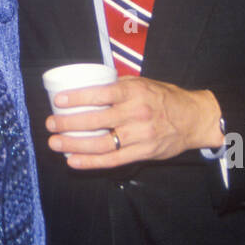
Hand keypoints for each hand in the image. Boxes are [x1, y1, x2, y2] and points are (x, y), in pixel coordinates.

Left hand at [45, 77, 223, 168]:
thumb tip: (89, 85)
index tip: (59, 101)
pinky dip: (90, 162)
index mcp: (134, 92)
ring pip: (101, 143)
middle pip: (96, 120)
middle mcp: (136, 113)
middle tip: (50, 125)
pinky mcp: (142, 153)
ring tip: (55, 143)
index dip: (78, 98)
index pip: (101, 94)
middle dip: (68, 123)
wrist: (193, 119)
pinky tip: (73, 161)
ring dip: (74, 144)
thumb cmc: (164, 98)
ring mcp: (139, 135)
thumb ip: (118, 85)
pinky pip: (112, 160)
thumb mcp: (143, 83)